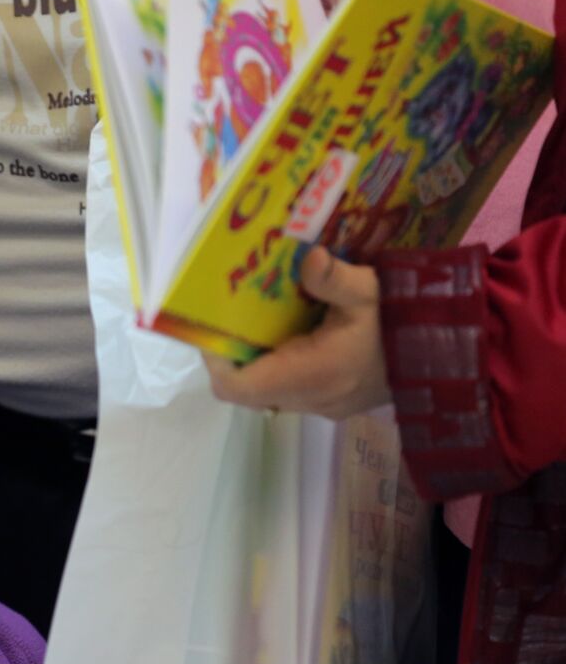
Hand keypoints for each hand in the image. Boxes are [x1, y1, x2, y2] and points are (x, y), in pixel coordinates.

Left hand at [204, 247, 390, 420]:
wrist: (449, 358)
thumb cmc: (404, 323)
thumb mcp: (372, 292)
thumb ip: (336, 279)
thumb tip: (309, 257)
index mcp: (309, 375)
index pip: (236, 388)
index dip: (215, 360)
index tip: (214, 326)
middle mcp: (309, 399)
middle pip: (246, 389)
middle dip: (233, 355)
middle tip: (232, 316)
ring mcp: (321, 405)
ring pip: (267, 391)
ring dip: (257, 360)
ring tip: (257, 319)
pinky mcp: (333, 403)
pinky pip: (290, 390)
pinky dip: (280, 365)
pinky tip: (289, 332)